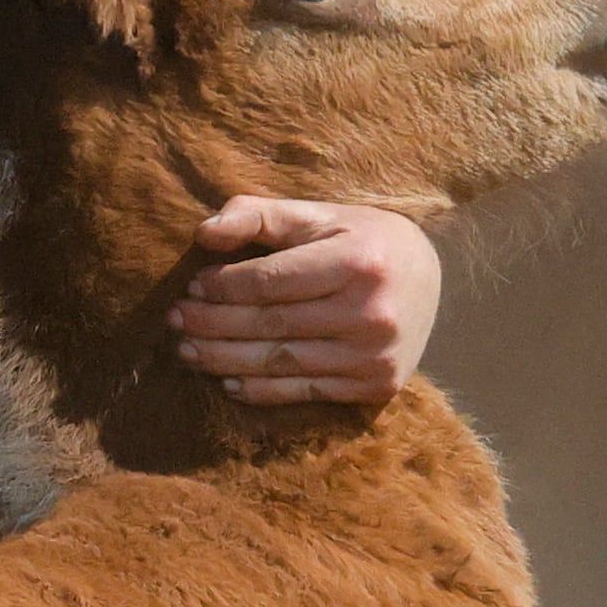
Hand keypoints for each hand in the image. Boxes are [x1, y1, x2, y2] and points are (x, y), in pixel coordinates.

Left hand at [172, 197, 441, 405]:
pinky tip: (228, 382)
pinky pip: (304, 391)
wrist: (430, 279)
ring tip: (187, 351)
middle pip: (271, 324)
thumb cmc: (364, 241)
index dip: (224, 286)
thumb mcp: (321, 215)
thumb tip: (204, 232)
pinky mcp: (375, 385)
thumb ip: (262, 215)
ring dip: (224, 360)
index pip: (271, 281)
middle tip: (175, 320)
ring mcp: (375, 355)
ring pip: (280, 362)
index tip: (192, 285)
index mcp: (359, 261)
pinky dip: (261, 390)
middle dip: (213, 323)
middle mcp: (371, 312)